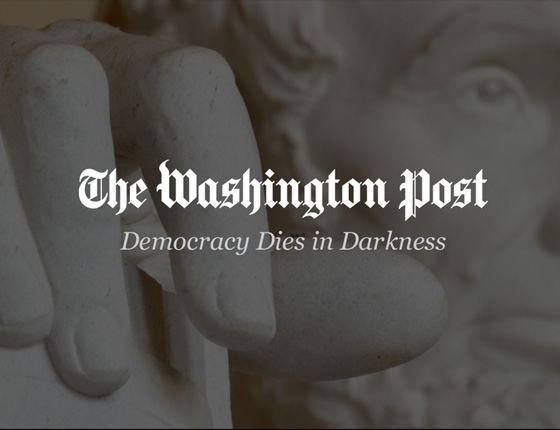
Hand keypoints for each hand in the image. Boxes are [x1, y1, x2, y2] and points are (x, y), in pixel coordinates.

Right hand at [0, 21, 275, 395]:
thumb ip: (310, 296)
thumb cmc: (148, 261)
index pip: (193, 103)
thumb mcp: (224, 276)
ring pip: (5, 122)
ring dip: (21, 241)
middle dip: (87, 213)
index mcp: (152, 97)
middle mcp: (70, 84)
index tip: (240, 326)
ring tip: (54, 351)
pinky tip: (10, 325)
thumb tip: (422, 309)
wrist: (53, 270)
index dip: (214, 208)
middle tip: (105, 367)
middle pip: (66, 91)